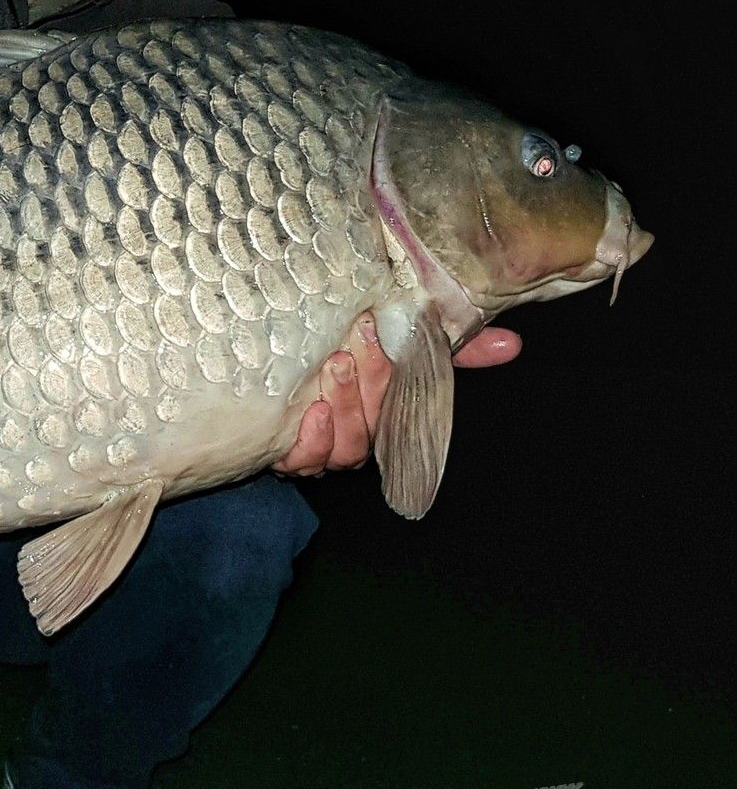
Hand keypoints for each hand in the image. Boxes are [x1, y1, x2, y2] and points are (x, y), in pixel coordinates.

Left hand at [273, 316, 521, 476]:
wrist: (277, 371)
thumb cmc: (344, 364)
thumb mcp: (392, 347)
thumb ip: (452, 348)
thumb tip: (511, 344)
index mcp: (384, 414)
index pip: (399, 403)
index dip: (389, 372)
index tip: (373, 327)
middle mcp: (358, 436)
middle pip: (374, 423)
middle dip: (367, 384)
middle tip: (350, 345)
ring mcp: (325, 450)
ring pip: (346, 446)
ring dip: (342, 407)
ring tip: (332, 368)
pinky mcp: (292, 457)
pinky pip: (306, 461)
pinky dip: (312, 442)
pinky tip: (311, 413)